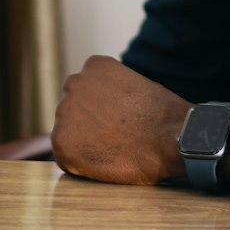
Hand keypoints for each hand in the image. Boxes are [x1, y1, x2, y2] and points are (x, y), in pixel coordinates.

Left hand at [51, 55, 190, 184]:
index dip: (100, 107)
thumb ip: (111, 90)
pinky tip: (105, 161)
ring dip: (83, 142)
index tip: (116, 118)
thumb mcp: (136, 84)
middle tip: (112, 136)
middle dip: (87, 122)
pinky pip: (66, 158)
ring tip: (111, 149)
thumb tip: (102, 106)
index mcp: (94, 65)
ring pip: (68, 132)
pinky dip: (81, 164)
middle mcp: (74, 83)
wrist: (168, 138)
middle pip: (72, 108)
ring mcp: (65, 112)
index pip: (86, 88)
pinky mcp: (61, 142)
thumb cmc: (161, 115)